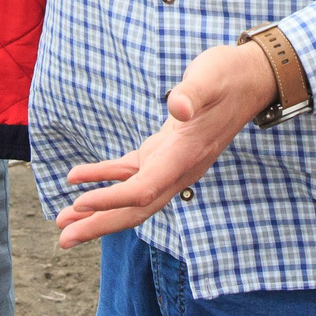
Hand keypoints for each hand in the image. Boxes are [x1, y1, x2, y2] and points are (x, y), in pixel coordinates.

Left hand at [54, 41, 278, 247]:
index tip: (80, 205)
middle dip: (100, 224)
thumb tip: (178, 106)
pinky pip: (131, 172)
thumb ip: (193, 92)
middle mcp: (179, 168)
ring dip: (98, 211)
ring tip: (63, 222)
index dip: (111, 199)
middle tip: (64, 240)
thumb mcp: (210, 77)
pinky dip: (104, 177)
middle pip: (136, 208)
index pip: (144, 189)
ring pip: (131, 197)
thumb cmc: (229, 75)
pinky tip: (77, 180)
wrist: (252, 79)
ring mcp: (172, 163)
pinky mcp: (165, 150)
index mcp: (186, 156)